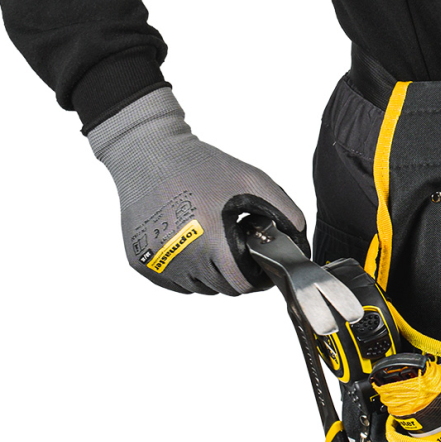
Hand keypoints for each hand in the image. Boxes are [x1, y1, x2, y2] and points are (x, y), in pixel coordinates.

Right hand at [88, 88, 307, 293]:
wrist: (149, 152)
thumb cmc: (200, 165)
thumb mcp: (253, 181)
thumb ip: (285, 211)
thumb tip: (299, 241)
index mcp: (211, 242)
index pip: (243, 284)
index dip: (258, 278)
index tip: (261, 266)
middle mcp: (182, 258)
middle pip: (222, 289)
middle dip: (237, 274)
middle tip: (236, 248)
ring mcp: (158, 263)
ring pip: (199, 288)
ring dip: (211, 274)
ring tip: (211, 242)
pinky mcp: (141, 262)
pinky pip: (175, 282)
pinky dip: (186, 271)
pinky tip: (189, 244)